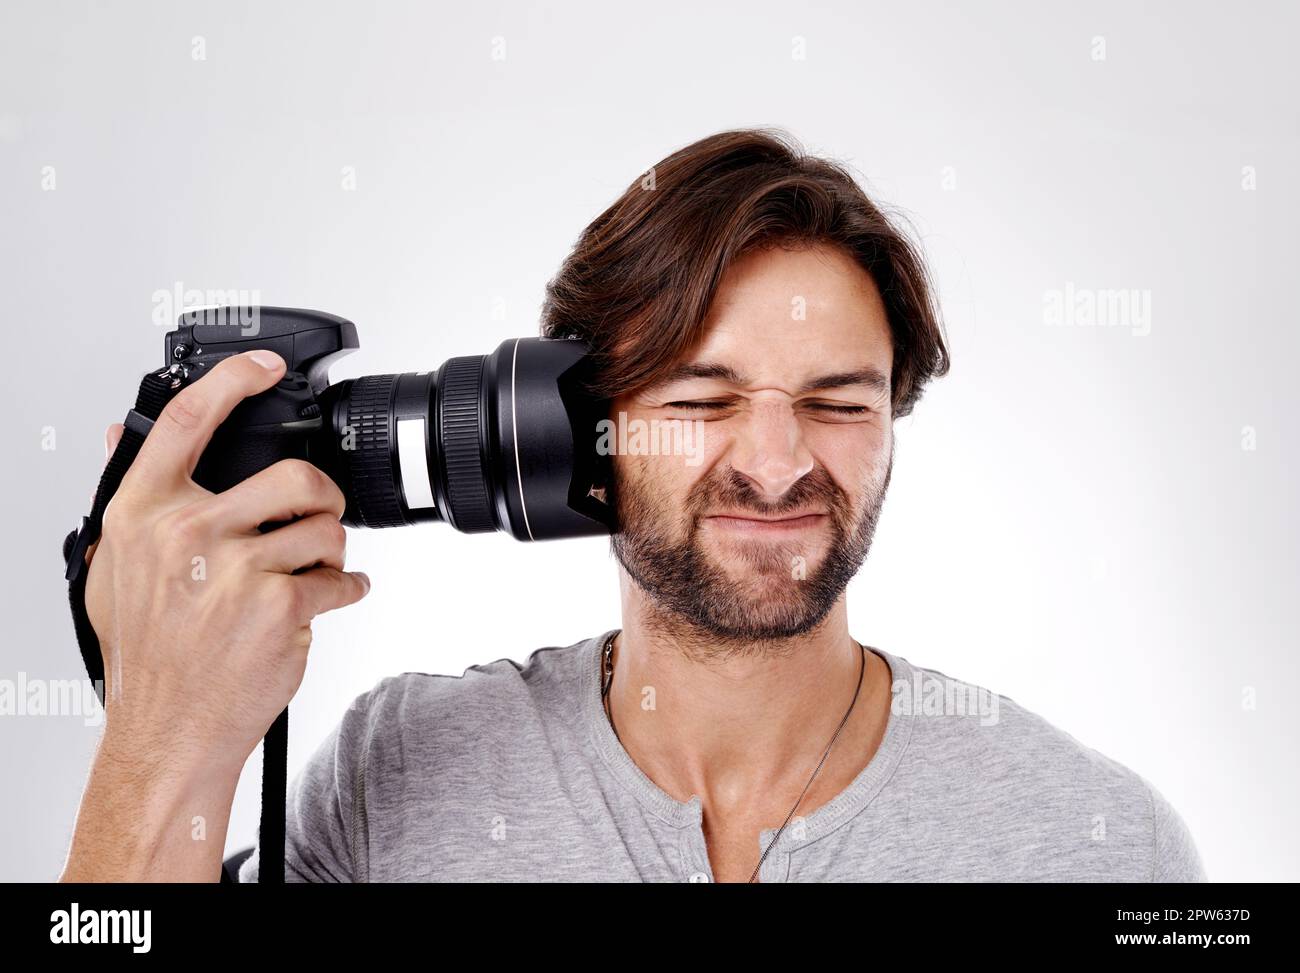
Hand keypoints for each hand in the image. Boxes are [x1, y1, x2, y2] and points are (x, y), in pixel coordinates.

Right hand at [83, 349, 369, 769]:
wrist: (168, 731)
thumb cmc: (148, 656)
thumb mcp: (113, 570)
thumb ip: (128, 502)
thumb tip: (115, 435)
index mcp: (144, 516)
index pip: (185, 422)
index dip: (230, 379)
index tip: (263, 364)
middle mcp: (188, 534)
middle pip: (291, 474)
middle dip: (322, 494)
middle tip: (320, 512)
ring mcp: (236, 568)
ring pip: (325, 526)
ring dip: (332, 549)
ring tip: (314, 569)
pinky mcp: (280, 604)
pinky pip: (341, 577)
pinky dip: (348, 588)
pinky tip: (332, 596)